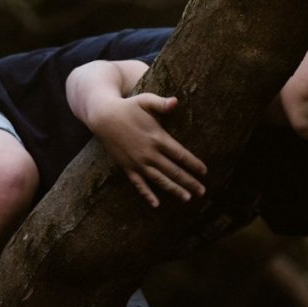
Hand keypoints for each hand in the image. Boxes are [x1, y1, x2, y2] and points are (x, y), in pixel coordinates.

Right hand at [89, 93, 206, 206]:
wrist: (103, 117)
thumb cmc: (128, 107)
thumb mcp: (146, 101)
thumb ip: (161, 104)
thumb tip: (176, 101)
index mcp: (157, 138)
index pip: (180, 154)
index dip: (193, 164)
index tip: (204, 172)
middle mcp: (149, 153)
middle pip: (173, 171)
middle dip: (189, 181)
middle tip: (203, 191)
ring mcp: (137, 162)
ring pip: (159, 180)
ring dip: (173, 190)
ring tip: (187, 198)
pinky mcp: (127, 167)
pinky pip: (138, 184)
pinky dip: (147, 194)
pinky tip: (156, 204)